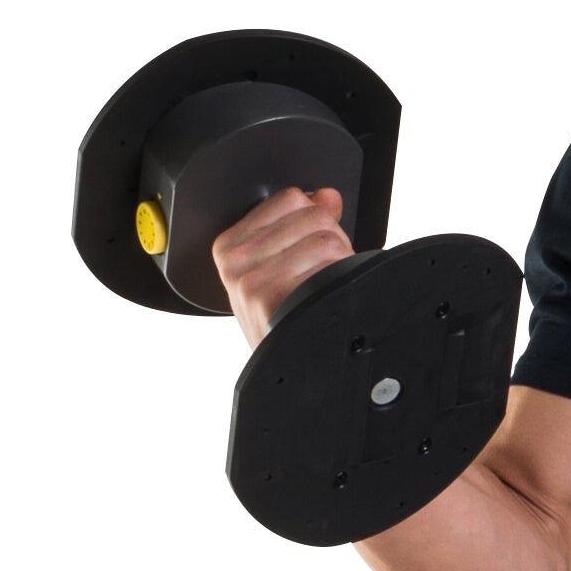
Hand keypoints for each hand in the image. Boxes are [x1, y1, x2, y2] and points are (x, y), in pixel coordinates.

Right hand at [212, 185, 353, 352]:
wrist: (288, 375)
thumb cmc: (283, 325)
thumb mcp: (281, 269)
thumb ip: (301, 225)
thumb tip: (325, 196)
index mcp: (230, 245)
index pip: (290, 199)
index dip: (314, 220)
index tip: (309, 250)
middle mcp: (234, 261)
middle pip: (311, 214)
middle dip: (330, 240)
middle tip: (322, 275)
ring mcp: (249, 279)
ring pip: (324, 235)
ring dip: (339, 260)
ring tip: (325, 289)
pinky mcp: (270, 296)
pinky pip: (328, 258)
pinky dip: (341, 275)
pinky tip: (327, 298)